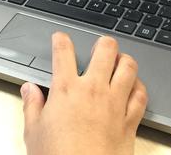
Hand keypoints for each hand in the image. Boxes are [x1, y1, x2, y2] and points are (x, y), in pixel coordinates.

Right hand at [20, 33, 147, 154]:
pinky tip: (135, 86)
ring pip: (128, 67)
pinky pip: (141, 95)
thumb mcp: (34, 132)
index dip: (61, 39)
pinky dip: (139, 86)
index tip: (60, 38)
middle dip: (103, 42)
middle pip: (105, 50)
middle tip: (99, 45)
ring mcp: (115, 103)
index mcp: (66, 90)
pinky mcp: (130, 119)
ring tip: (120, 59)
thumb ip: (32, 106)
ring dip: (125, 59)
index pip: (64, 52)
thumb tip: (29, 90)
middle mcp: (93, 90)